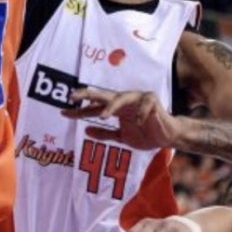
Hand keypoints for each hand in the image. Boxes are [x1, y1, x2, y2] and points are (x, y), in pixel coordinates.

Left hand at [63, 88, 180, 149]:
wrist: (168, 137)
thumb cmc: (144, 134)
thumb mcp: (122, 137)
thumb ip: (105, 134)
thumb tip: (86, 131)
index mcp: (115, 108)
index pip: (94, 108)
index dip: (79, 111)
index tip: (63, 113)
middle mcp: (124, 101)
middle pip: (103, 95)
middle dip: (87, 94)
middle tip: (72, 96)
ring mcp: (137, 98)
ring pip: (121, 97)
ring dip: (112, 105)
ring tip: (103, 116)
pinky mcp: (152, 101)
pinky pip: (144, 104)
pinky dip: (140, 114)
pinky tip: (138, 123)